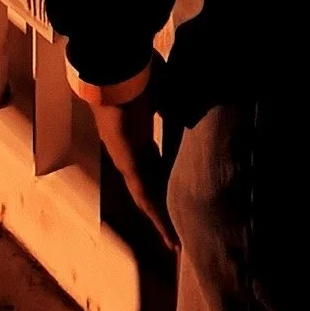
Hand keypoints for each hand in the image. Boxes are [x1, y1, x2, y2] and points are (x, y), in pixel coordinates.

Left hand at [92, 88, 177, 252]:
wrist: (116, 68)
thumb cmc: (140, 73)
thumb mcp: (164, 92)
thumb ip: (174, 104)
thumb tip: (193, 108)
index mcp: (138, 136)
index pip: (155, 165)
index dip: (166, 182)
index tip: (179, 196)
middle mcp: (130, 152)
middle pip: (149, 186)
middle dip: (162, 209)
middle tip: (176, 232)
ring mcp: (126, 159)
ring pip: (145, 197)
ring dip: (160, 220)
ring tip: (174, 242)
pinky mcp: (128, 163)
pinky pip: (144, 195)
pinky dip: (156, 216)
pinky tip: (168, 233)